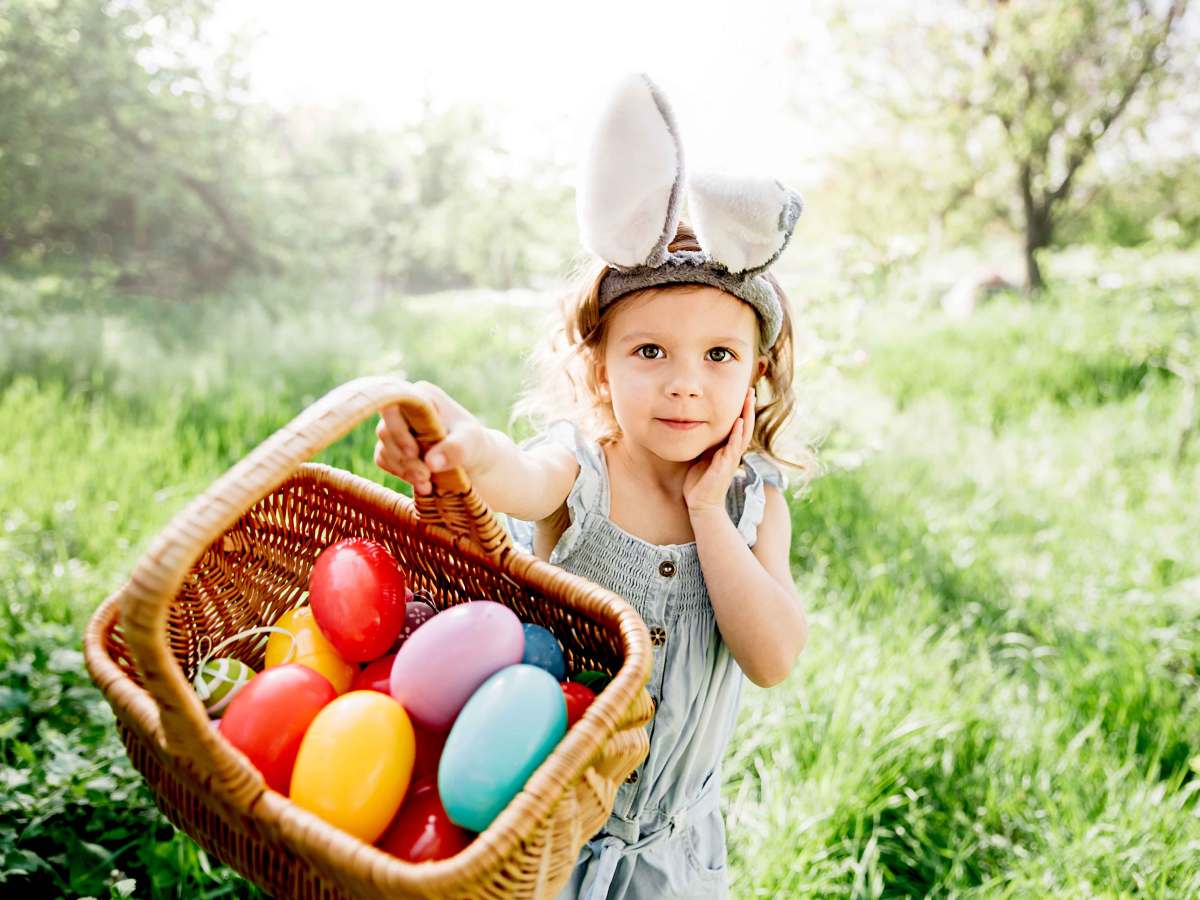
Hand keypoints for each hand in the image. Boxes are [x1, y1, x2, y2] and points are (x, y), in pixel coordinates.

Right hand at [374, 381, 489, 494]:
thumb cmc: (472, 442)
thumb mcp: (471, 443)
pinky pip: (383, 460)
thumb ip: (454, 449)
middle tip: (425, 476)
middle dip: (405, 458)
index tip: (414, 453)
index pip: (395, 405)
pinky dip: (400, 473)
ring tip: (426, 484)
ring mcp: (396, 426)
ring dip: (403, 469)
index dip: (398, 430)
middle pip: (386, 431)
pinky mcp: (392, 445)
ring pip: (384, 448)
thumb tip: (431, 463)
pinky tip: (420, 482)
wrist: (471, 458)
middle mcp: (404, 408)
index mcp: (422, 396)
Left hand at [683, 388, 754, 514]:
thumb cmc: (699, 481)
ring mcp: (731, 459)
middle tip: (750, 390)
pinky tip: (738, 423)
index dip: (741, 410)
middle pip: (745, 426)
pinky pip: (733, 448)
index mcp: (727, 449)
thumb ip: (704, 444)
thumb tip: (694, 426)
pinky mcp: (726, 467)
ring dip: (746, 416)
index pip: (738, 425)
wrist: (700, 504)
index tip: (742, 393)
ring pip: (743, 434)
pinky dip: (737, 435)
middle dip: (748, 408)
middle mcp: (733, 452)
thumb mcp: (701, 456)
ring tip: (749, 400)